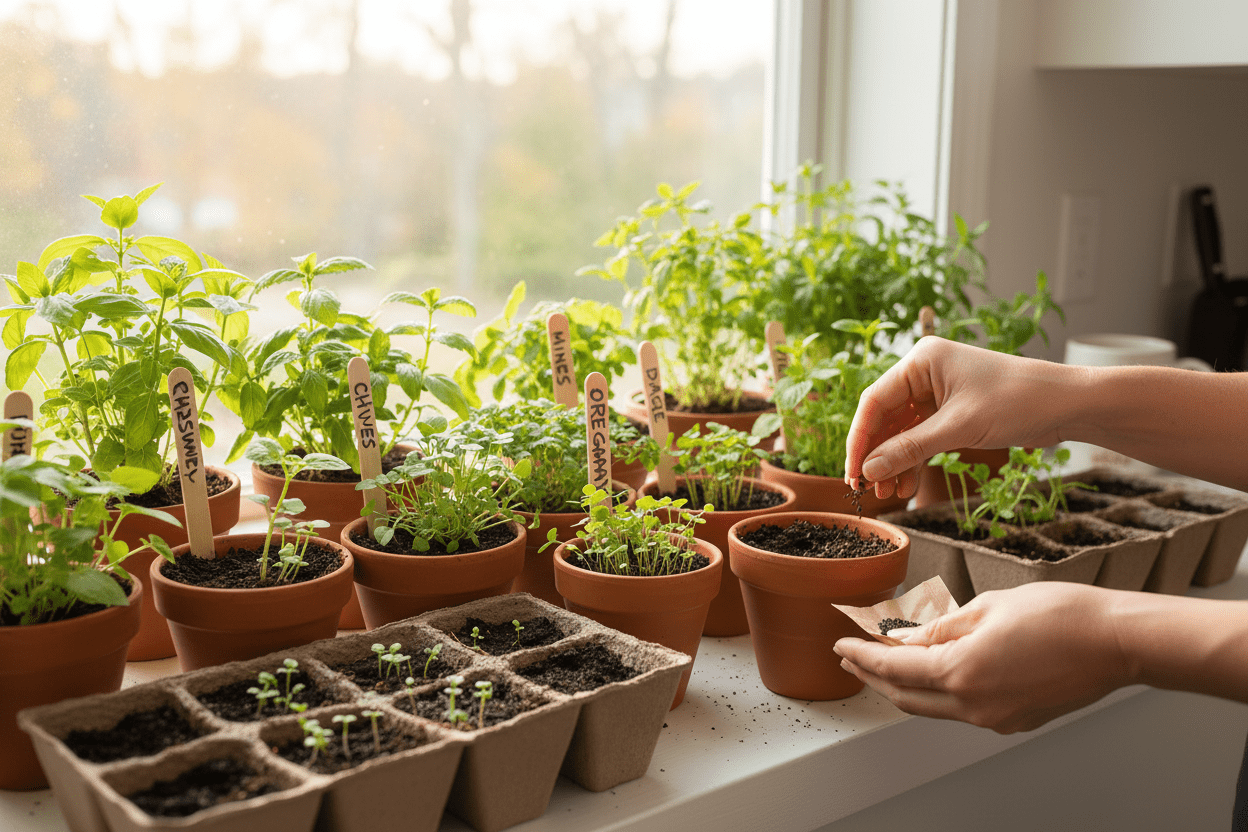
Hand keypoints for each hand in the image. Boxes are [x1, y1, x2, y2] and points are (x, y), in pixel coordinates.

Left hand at [833, 582, 1131, 733]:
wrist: (1116, 642)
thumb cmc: (1060, 615)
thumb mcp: (987, 607)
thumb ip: (940, 627)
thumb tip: (906, 639)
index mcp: (961, 672)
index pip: (893, 669)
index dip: (861, 656)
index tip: (841, 644)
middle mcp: (973, 705)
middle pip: (905, 696)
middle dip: (873, 676)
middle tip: (852, 656)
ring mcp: (995, 718)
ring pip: (932, 706)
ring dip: (904, 686)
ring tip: (884, 663)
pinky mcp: (1014, 720)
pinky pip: (962, 709)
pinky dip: (938, 691)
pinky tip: (933, 670)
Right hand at [843, 338, 1069, 497]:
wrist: (1067, 403)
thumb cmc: (1018, 401)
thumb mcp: (959, 428)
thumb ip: (910, 449)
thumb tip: (869, 472)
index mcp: (921, 360)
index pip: (874, 401)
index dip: (859, 440)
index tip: (853, 473)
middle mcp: (924, 372)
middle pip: (884, 417)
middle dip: (876, 455)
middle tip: (866, 489)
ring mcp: (937, 392)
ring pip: (901, 431)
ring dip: (893, 462)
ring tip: (886, 494)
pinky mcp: (952, 410)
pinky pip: (921, 436)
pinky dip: (913, 460)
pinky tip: (906, 485)